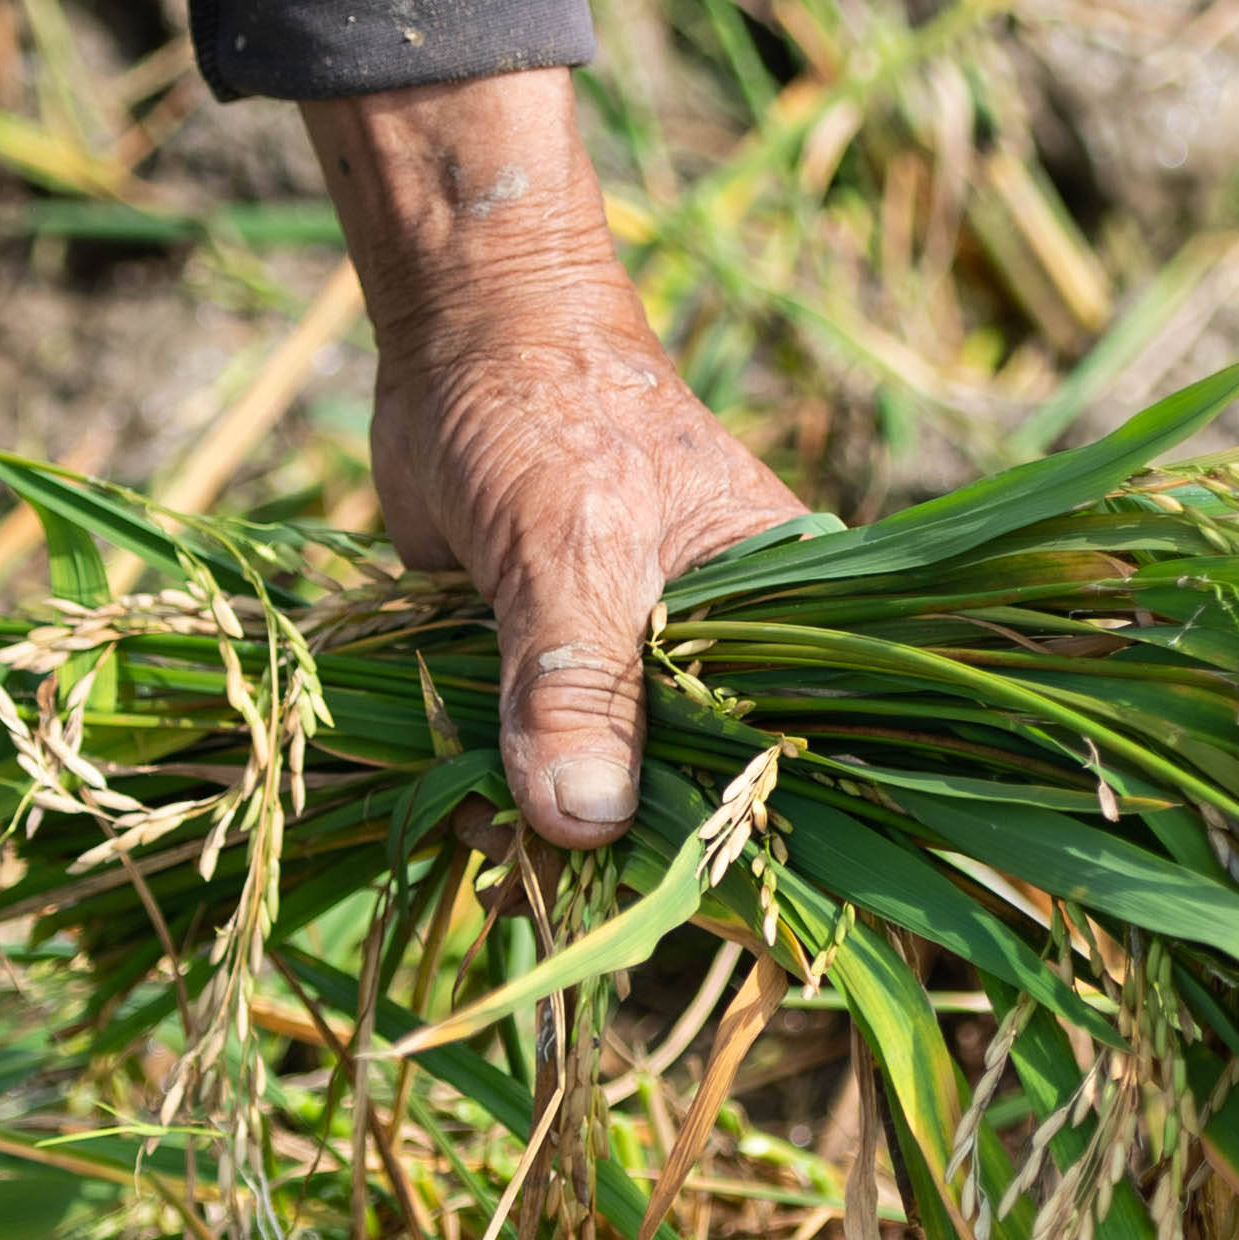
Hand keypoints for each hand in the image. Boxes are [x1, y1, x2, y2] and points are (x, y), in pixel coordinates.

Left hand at [306, 73, 798, 847]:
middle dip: (614, 855)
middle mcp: (718, 659)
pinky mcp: (547, 677)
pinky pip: (526, 765)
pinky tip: (448, 802)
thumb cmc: (549, 411)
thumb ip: (577, 683)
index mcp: (782, 621)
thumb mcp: (572, 545)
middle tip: (538, 876)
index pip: (790, 763)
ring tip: (477, 827)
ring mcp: (629, 673)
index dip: (739, 843)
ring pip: (597, 794)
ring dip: (533, 830)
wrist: (459, 333)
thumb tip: (582, 825)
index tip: (668, 906)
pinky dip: (485, 791)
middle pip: (688, 799)